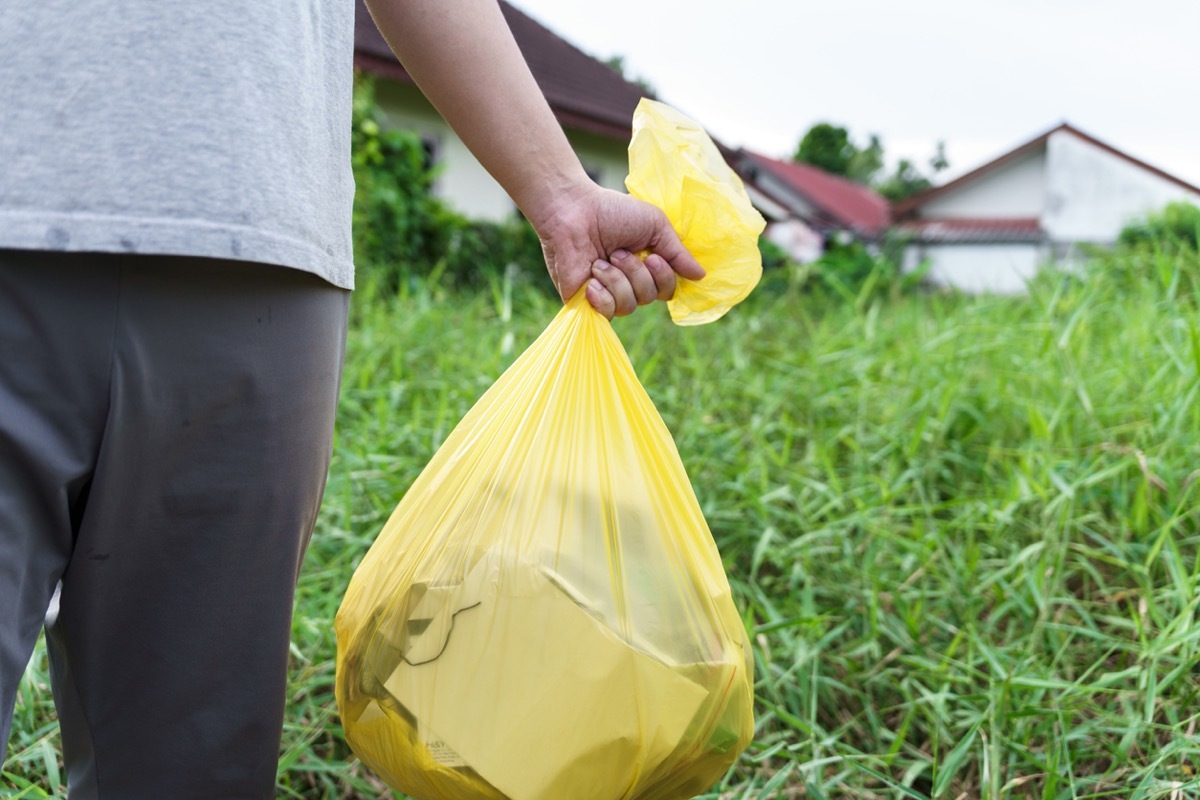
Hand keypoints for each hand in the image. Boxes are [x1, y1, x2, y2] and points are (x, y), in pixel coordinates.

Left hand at [533, 184, 705, 318]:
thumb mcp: (655, 225)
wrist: (572, 211)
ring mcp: (607, 293)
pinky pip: (607, 314)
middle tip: (617, 252)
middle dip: (636, 274)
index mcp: (646, 266)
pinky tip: (591, 281)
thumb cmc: (612, 211)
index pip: (667, 290)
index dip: (664, 278)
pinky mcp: (586, 302)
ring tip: (599, 262)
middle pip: (650, 298)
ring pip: (629, 306)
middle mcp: (628, 283)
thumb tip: (701, 276)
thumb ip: (677, 252)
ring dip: (617, 280)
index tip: (653, 257)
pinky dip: (603, 296)